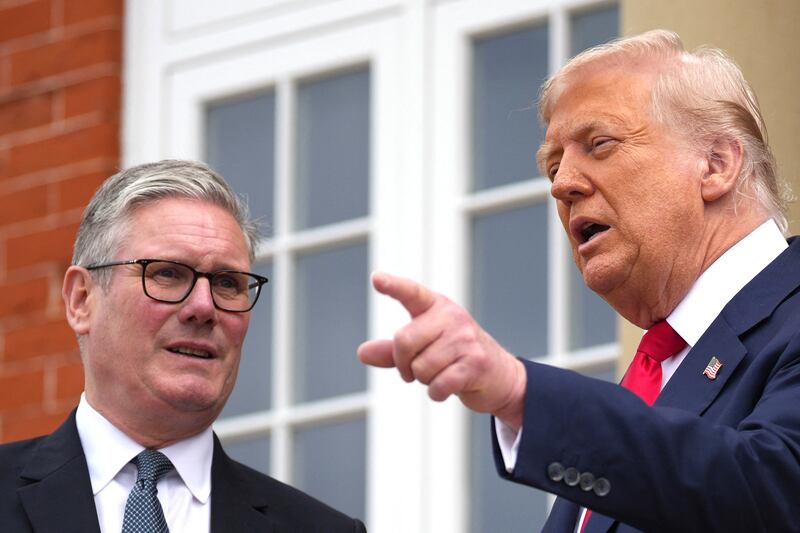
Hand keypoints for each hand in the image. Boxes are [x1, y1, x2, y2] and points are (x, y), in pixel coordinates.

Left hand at [358, 272, 526, 429]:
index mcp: (437, 307)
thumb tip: (362, 353)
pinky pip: (437, 385)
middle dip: (403, 364)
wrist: (500, 376)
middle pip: (404, 341)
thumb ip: (393, 350)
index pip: (411, 293)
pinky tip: (448, 387)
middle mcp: (452, 317)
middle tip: (413, 371)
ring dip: (424, 380)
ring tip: (441, 374)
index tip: (376, 278)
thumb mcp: (424, 348)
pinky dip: (437, 393)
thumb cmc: (456, 357)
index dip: (393, 285)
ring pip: (420, 368)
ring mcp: (465, 339)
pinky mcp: (475, 363)